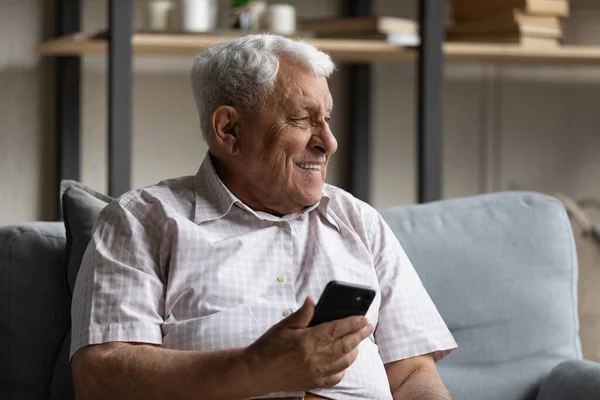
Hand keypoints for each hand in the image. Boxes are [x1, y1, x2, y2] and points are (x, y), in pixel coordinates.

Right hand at [242, 297, 373, 393]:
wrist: (256, 372)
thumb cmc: (268, 347)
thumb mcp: (283, 326)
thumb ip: (302, 314)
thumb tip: (313, 300)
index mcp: (308, 341)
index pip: (337, 329)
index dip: (353, 323)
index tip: (363, 317)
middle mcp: (315, 358)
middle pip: (345, 344)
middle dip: (359, 334)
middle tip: (368, 326)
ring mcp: (316, 372)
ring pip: (344, 361)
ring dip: (354, 350)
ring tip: (357, 341)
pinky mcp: (314, 382)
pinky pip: (336, 377)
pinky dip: (343, 368)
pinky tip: (343, 360)